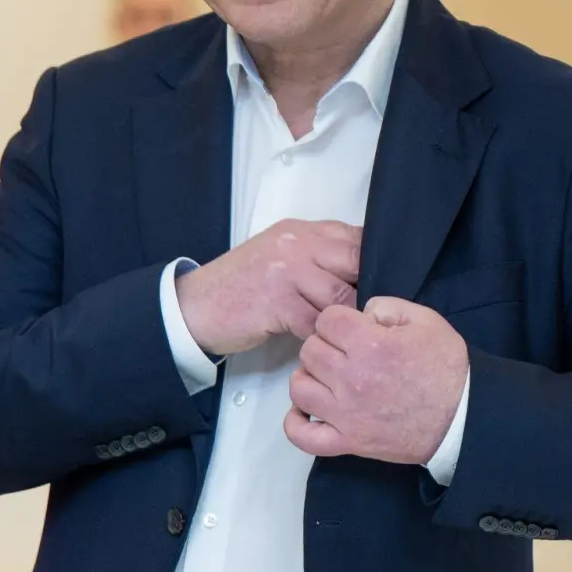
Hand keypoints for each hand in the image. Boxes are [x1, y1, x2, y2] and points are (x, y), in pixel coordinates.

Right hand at [175, 219, 360, 357]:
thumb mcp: (280, 255)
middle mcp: (296, 244)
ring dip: (342, 320)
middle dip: (363, 291)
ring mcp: (286, 271)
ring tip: (338, 333)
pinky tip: (313, 340)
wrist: (195, 306)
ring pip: (340, 296)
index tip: (376, 285)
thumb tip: (363, 269)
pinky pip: (316, 322)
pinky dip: (319, 336)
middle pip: (356, 263)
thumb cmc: (240, 286)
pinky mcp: (277, 302)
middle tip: (363, 315)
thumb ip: (317, 255)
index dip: (373, 264)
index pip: (356, 238)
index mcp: (300, 231)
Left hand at [284, 296, 468, 465]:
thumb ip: (385, 306)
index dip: (339, 320)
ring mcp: (346, 414)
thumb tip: (357, 314)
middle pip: (310, 350)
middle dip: (326, 344)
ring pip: (299, 386)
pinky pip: (303, 435)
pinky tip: (307, 409)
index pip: (326, 320)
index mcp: (371, 345)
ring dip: (310, 377)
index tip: (352, 329)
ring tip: (329, 377)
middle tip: (346, 352)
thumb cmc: (446, 368)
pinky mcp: (348, 442)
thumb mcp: (425, 321)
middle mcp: (352, 379)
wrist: (464, 418)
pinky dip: (296, 422)